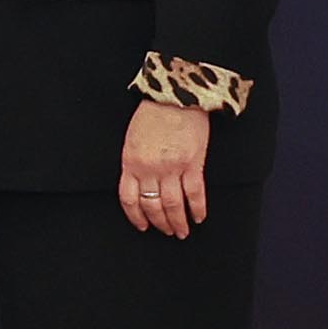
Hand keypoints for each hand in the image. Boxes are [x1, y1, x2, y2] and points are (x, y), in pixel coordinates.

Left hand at [119, 100, 211, 236]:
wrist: (176, 96)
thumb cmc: (152, 113)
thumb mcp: (132, 138)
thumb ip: (134, 162)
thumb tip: (140, 183)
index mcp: (130, 162)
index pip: (128, 199)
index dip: (136, 216)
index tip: (142, 226)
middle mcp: (149, 169)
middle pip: (152, 205)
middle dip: (159, 223)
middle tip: (167, 232)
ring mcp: (172, 167)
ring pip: (173, 205)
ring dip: (178, 222)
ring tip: (182, 232)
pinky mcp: (193, 163)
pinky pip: (195, 193)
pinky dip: (198, 208)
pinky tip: (199, 217)